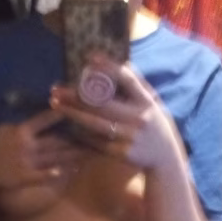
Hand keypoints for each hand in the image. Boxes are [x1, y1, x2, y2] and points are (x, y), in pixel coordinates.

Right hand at [0, 109, 83, 190]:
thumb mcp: (2, 130)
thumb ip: (19, 126)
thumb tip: (34, 119)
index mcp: (21, 132)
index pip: (42, 120)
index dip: (58, 115)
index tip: (74, 110)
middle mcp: (27, 145)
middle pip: (55, 141)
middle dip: (74, 140)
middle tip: (92, 137)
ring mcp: (27, 162)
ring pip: (53, 158)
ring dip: (70, 156)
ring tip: (86, 154)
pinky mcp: (25, 176)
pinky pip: (41, 175)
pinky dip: (52, 173)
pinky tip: (65, 172)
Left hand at [50, 56, 183, 172]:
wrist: (166, 162)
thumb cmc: (157, 129)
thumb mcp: (156, 105)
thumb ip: (140, 86)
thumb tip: (124, 63)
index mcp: (146, 103)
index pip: (127, 79)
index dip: (109, 67)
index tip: (90, 58)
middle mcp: (139, 118)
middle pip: (103, 103)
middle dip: (77, 95)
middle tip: (56, 88)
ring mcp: (129, 137)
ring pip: (95, 122)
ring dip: (73, 113)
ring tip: (55, 104)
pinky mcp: (122, 154)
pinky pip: (97, 142)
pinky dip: (82, 134)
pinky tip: (68, 126)